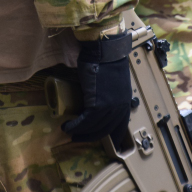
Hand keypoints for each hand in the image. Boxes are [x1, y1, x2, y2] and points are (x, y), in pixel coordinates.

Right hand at [62, 31, 131, 149]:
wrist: (105, 50)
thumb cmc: (108, 60)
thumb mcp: (114, 82)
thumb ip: (110, 93)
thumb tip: (99, 99)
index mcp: (125, 102)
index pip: (120, 126)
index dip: (113, 135)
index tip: (106, 141)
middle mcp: (119, 108)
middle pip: (104, 130)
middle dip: (90, 136)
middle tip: (78, 137)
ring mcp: (109, 107)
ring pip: (93, 127)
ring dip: (79, 132)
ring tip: (69, 131)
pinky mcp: (97, 105)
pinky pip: (85, 122)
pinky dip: (74, 126)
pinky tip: (67, 126)